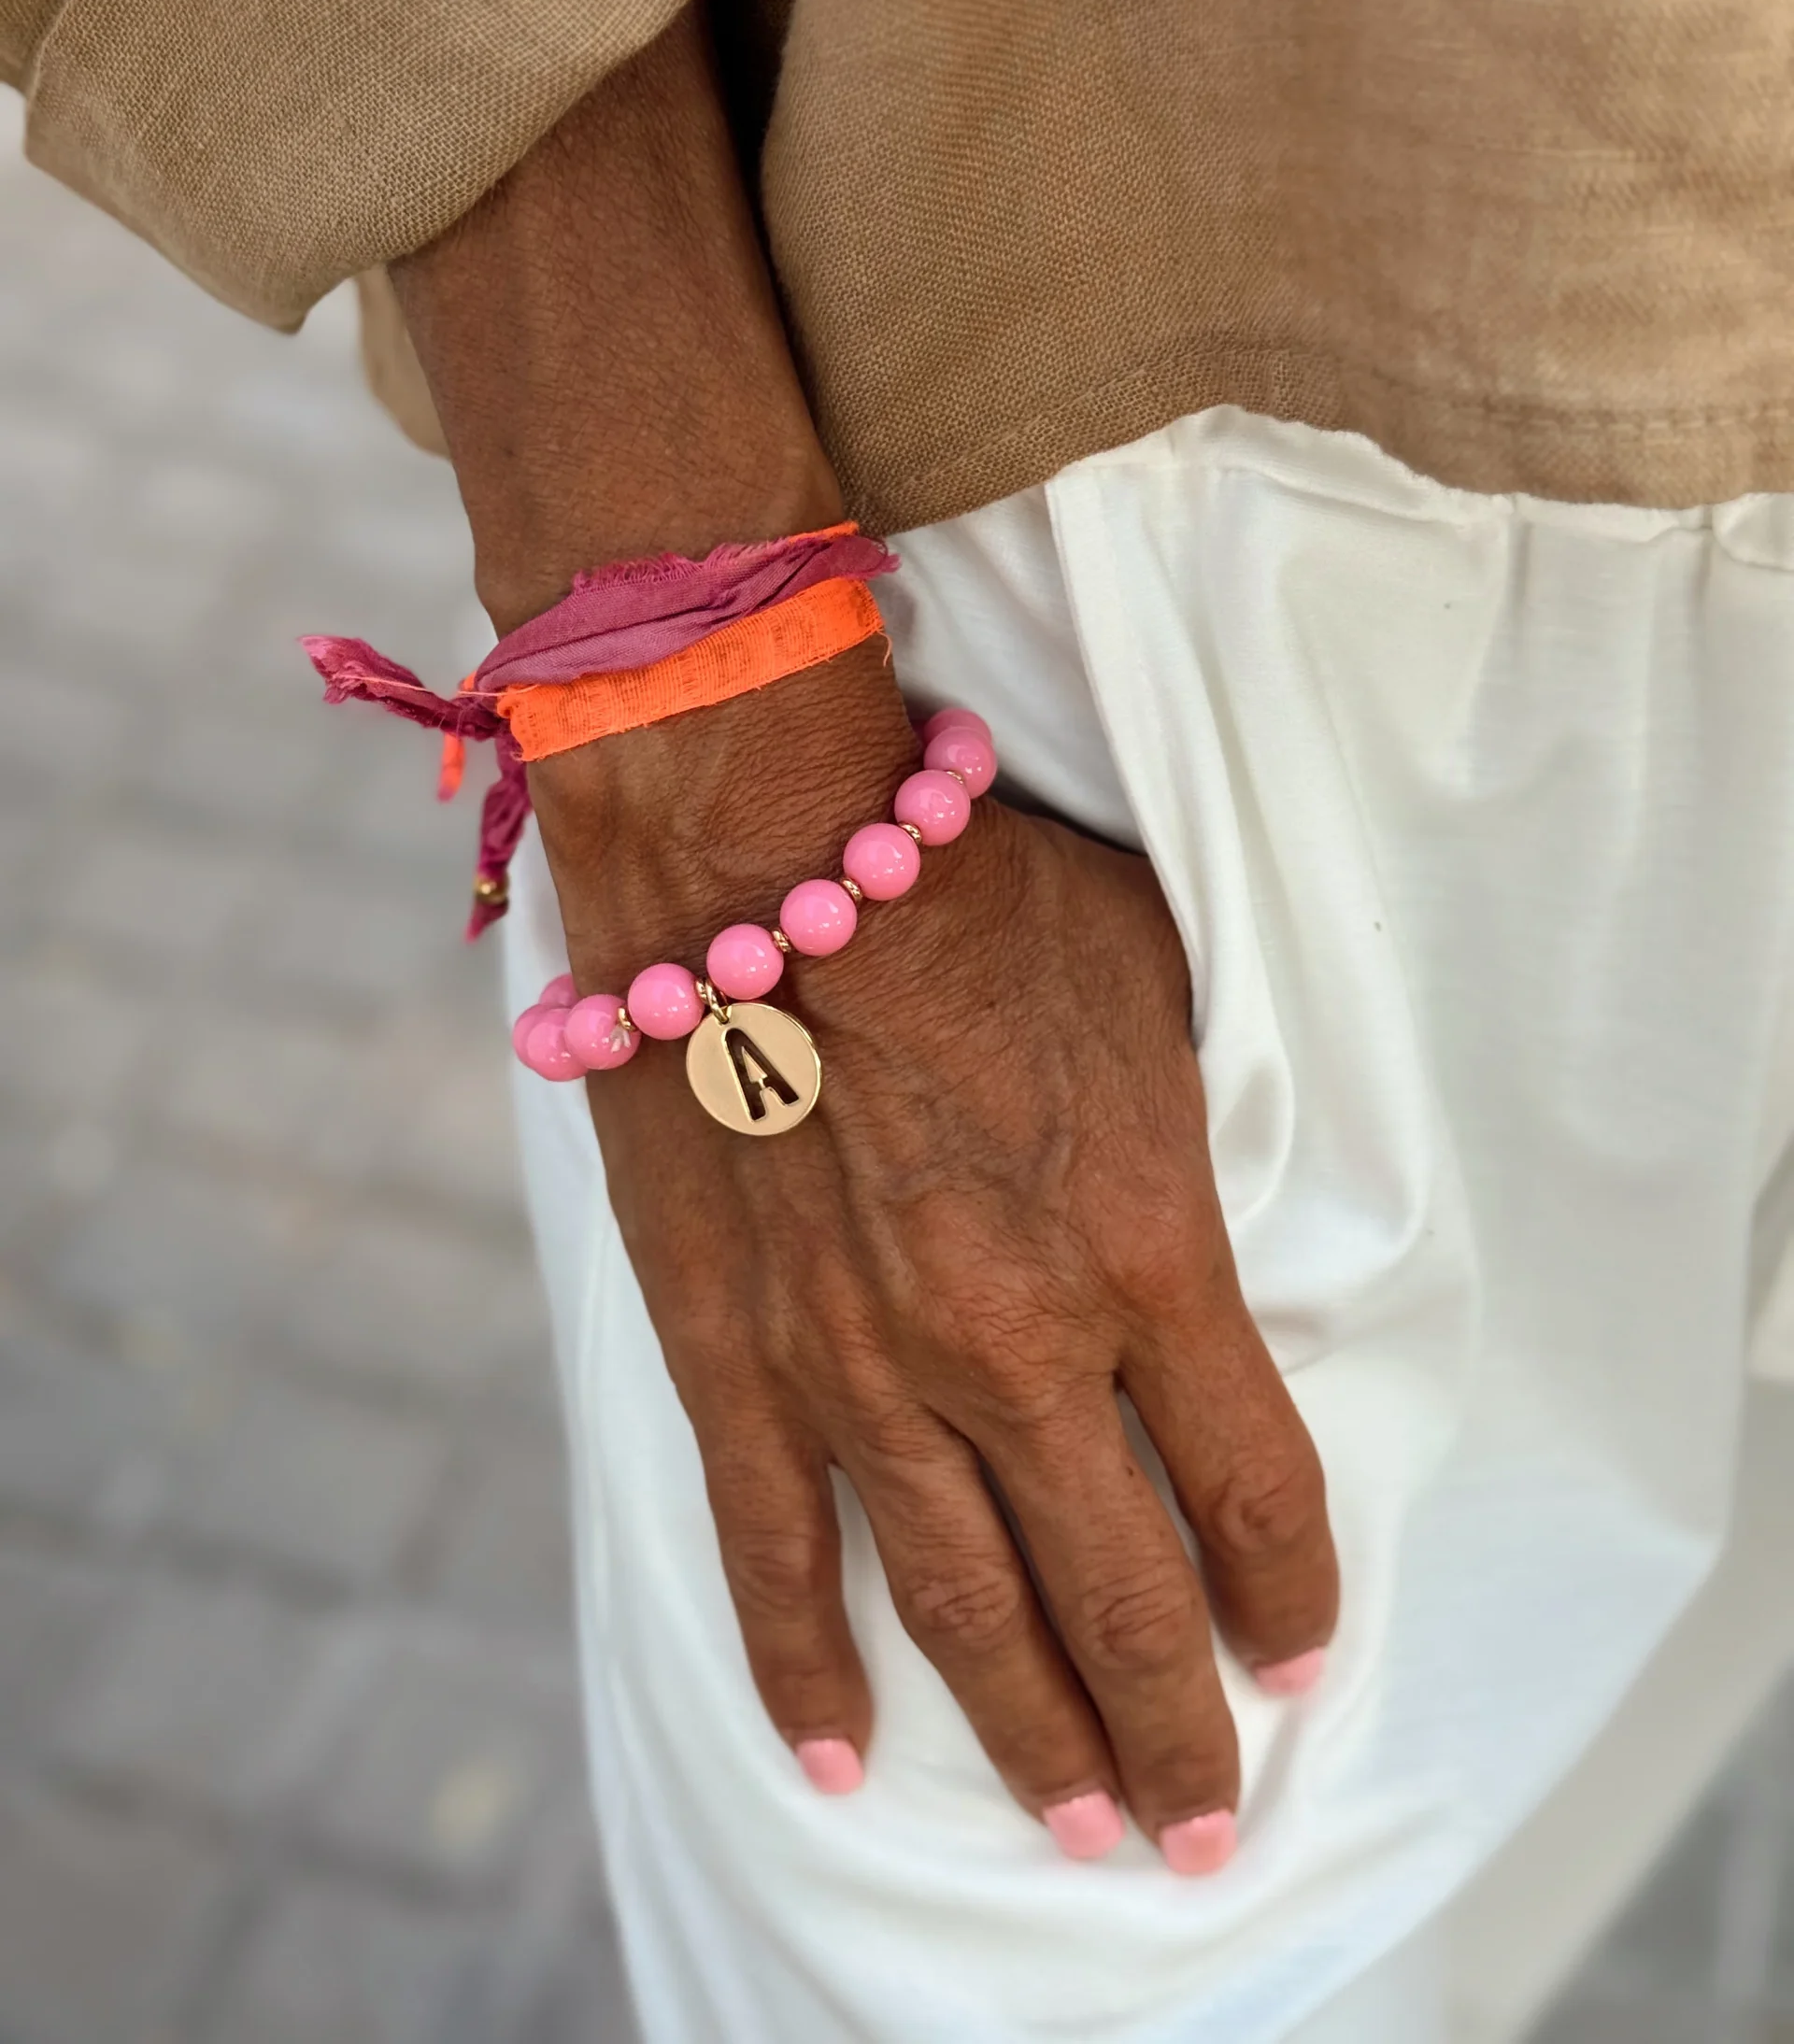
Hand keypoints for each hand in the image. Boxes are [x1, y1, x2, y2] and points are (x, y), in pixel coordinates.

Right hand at [530, 641, 1338, 1865]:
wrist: (756, 842)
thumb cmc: (970, 889)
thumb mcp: (1151, 990)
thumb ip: (1183, 1135)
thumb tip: (1194, 1219)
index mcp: (1145, 1248)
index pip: (1251, 1482)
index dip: (1288, 1593)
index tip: (1301, 1660)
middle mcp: (1014, 1344)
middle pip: (1122, 1591)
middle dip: (1178, 1725)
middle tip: (1203, 1821)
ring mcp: (861, 1367)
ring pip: (965, 1605)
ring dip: (1032, 1733)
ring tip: (1076, 1831)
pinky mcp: (732, 1356)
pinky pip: (773, 1549)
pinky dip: (804, 1664)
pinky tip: (841, 1753)